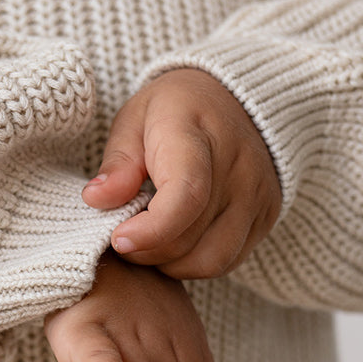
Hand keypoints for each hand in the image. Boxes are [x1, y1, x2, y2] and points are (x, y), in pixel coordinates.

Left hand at [81, 67, 280, 278]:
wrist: (235, 98)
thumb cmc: (173, 110)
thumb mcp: (134, 120)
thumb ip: (118, 163)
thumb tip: (95, 199)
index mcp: (197, 135)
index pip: (186, 196)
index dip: (150, 230)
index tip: (118, 240)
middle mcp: (238, 167)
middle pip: (190, 238)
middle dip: (146, 251)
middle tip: (123, 237)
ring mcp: (258, 194)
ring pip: (211, 260)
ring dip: (171, 264)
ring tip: (150, 242)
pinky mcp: (267, 216)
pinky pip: (229, 260)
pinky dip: (196, 263)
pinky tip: (177, 242)